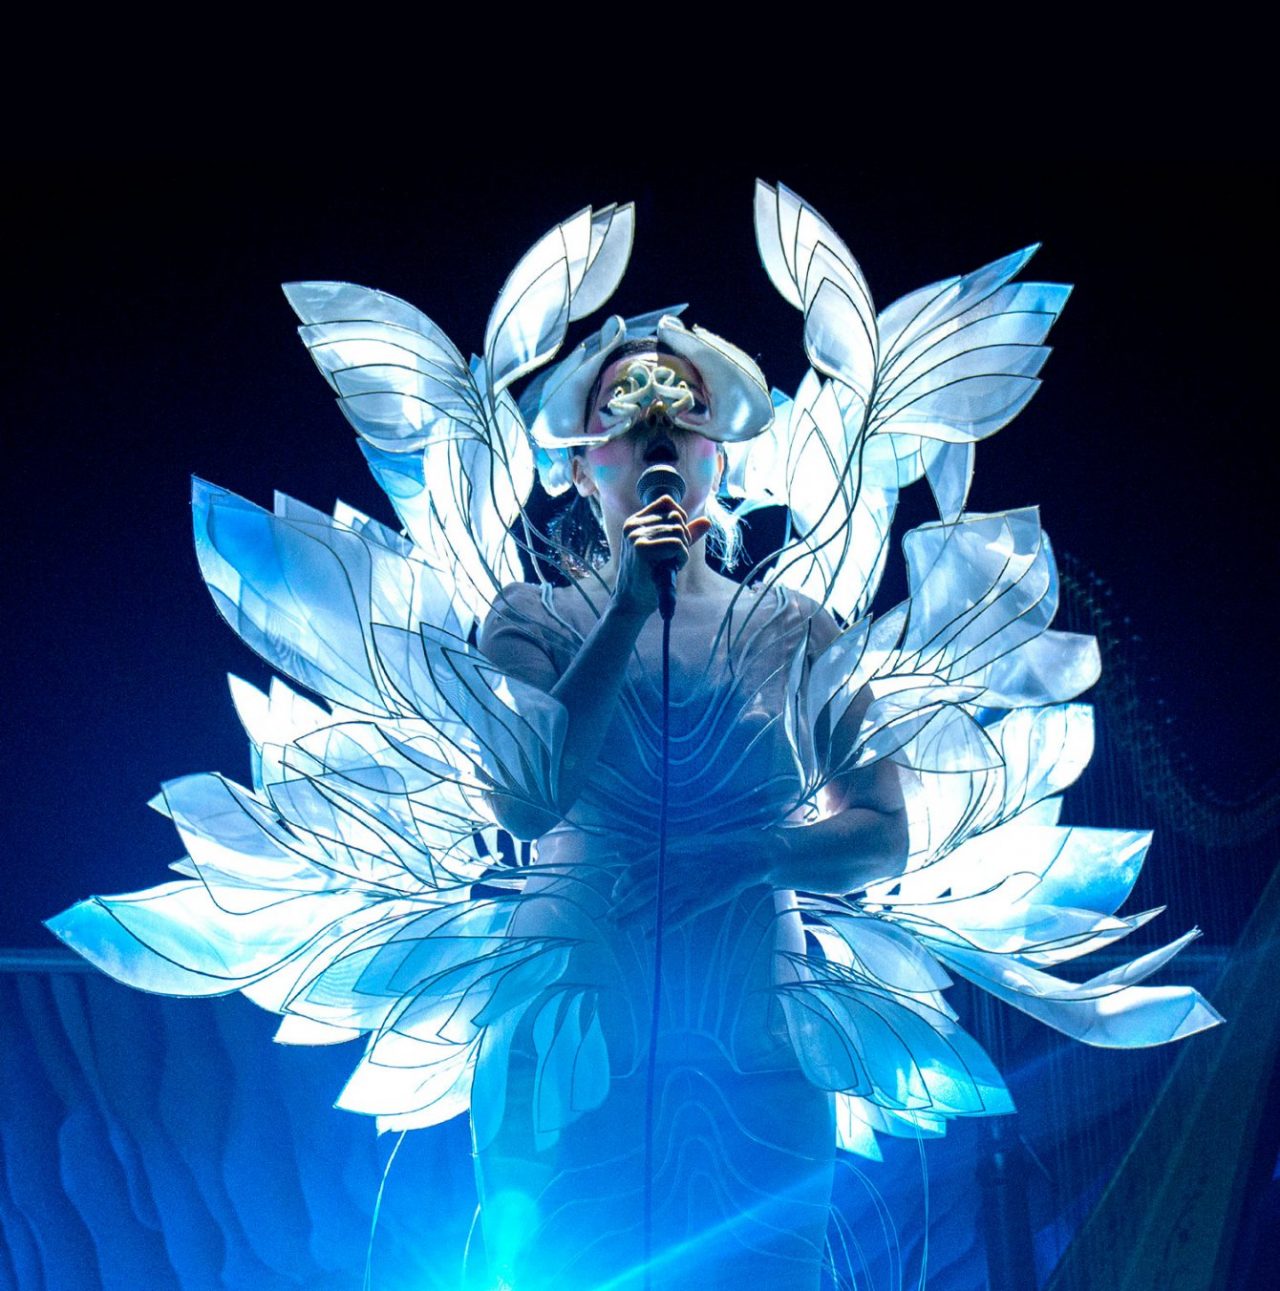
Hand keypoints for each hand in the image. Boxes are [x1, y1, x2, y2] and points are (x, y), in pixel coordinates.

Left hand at [608, 828, 776, 932]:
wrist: (745, 854)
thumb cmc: (709, 848)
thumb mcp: (679, 844)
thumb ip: (651, 852)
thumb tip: (620, 854)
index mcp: (669, 852)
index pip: (637, 870)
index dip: (623, 884)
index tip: (616, 895)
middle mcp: (677, 868)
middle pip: (643, 891)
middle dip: (623, 905)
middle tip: (610, 917)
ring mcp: (691, 885)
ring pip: (657, 905)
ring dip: (636, 918)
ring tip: (621, 927)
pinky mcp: (704, 900)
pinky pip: (679, 916)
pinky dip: (662, 927)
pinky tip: (648, 936)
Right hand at [612, 496, 711, 616]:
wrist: (633, 602)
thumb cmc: (650, 576)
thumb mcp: (668, 550)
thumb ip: (686, 534)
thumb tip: (707, 521)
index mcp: (634, 522)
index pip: (666, 502)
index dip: (679, 519)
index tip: (675, 540)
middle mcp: (633, 525)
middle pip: (676, 517)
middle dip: (683, 539)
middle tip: (670, 558)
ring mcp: (636, 536)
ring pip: (679, 531)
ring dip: (682, 551)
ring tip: (668, 564)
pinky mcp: (642, 549)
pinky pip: (676, 544)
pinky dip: (681, 557)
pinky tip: (670, 568)